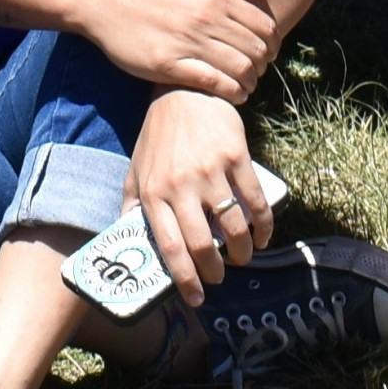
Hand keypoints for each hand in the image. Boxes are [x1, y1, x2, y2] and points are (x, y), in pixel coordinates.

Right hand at [73, 0, 279, 100]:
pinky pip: (214, 84)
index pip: (264, 25)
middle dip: (264, 64)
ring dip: (251, 81)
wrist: (108, 2)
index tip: (269, 51)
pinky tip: (235, 94)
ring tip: (248, 84)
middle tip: (259, 70)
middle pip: (255, 50)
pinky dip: (232, 92)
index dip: (274, 42)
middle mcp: (204, 18)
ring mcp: (186, 43)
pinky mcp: (169, 65)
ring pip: (239, 69)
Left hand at [128, 89, 265, 308]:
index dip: (184, 278)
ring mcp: (210, 171)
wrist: (186, 91)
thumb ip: (131, 202)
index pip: (169, 247)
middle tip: (220, 276)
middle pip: (203, 244)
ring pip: (233, 227)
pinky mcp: (236, 157)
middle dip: (215, 271)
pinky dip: (263, 226)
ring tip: (242, 257)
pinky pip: (255, 201)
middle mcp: (181, 185)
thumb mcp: (136, 167)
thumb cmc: (159, 134)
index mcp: (153, 193)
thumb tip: (124, 236)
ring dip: (242, 252)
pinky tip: (263, 237)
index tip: (196, 297)